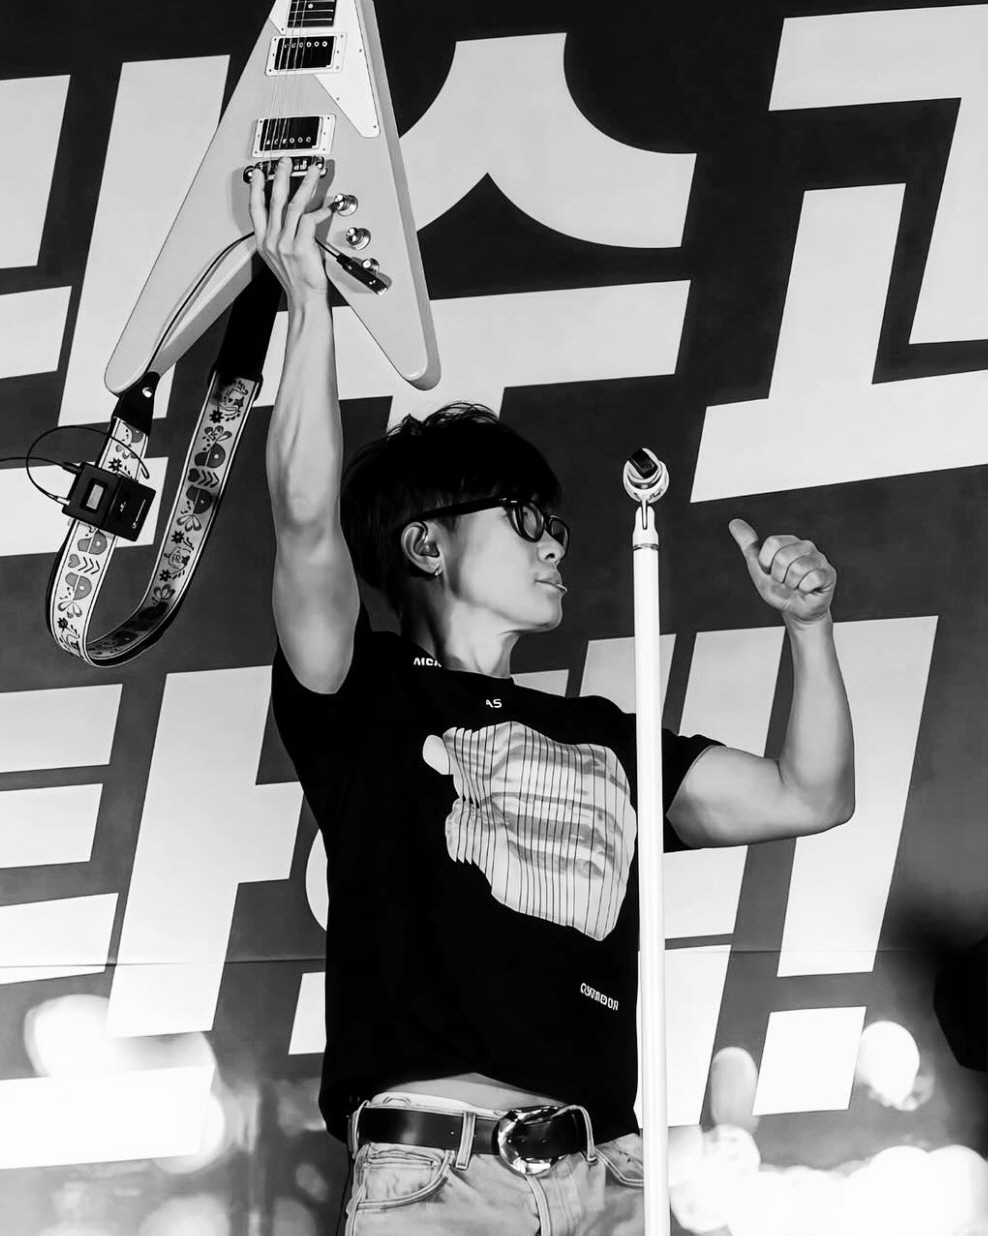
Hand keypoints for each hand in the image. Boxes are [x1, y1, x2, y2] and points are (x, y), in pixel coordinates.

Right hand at [248, 157, 334, 306]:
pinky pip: (311, 220)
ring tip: (312, 171)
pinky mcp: (301, 247)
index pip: (256, 209)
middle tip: (286, 161)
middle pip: (274, 200)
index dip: (256, 188)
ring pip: (295, 205)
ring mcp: (286, 243)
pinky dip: (321, 211)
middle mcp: (273, 240)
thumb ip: (282, 236)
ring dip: (305, 184)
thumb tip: (294, 216)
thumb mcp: (280, 257)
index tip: (258, 172)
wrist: (304, 299)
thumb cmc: (297, 281)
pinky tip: (328, 206)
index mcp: (264, 242)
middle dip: (281, 177)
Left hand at [729, 518, 835, 623]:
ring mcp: (819, 559)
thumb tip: (734, 522)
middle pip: (783, 557)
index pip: (772, 544)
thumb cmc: (779, 588)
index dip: (766, 563)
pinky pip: (811, 579)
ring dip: (791, 584)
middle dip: (778, 576)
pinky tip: (806, 589)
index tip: (770, 571)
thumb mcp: (758, 567)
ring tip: (795, 586)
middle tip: (784, 582)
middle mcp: (806, 546)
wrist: (795, 610)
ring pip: (797, 569)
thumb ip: (748, 544)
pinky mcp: (828, 573)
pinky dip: (804, 589)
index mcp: (788, 541)